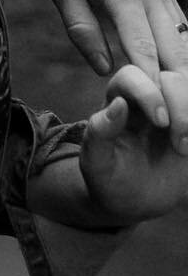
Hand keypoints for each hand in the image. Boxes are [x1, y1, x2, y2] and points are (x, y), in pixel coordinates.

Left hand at [80, 67, 187, 220]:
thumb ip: (100, 132)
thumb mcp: (97, 162)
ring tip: (184, 150)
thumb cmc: (109, 177)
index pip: (132, 75)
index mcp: (117, 98)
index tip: (161, 122)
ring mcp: (174, 106)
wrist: (135, 200)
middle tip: (180, 144)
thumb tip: (118, 104)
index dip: (148, 93)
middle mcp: (147, 95)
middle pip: (170, 75)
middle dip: (180, 102)